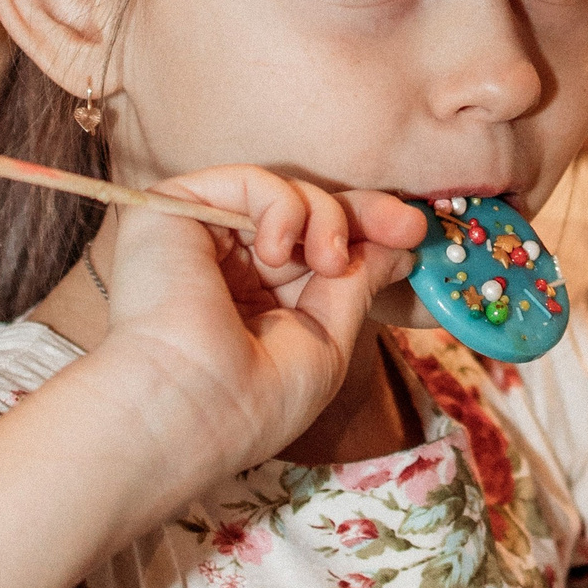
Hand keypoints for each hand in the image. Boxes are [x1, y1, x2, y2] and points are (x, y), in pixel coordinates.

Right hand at [83, 172, 423, 516]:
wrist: (189, 407)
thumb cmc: (255, 398)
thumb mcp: (327, 337)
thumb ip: (357, 281)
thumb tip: (401, 242)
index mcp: (259, 303)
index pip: (319, 249)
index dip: (369, 235)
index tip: (414, 235)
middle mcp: (229, 266)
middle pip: (309, 214)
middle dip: (362, 215)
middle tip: (405, 225)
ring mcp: (201, 237)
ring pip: (286, 195)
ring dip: (325, 219)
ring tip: (326, 263)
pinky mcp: (173, 209)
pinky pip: (249, 180)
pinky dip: (281, 206)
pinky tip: (274, 252)